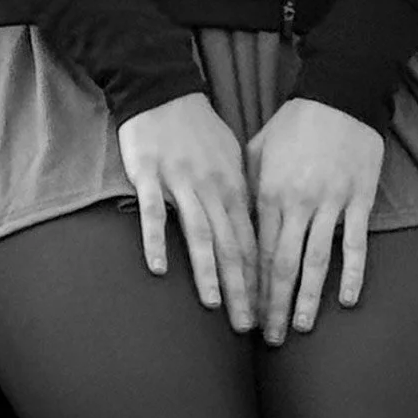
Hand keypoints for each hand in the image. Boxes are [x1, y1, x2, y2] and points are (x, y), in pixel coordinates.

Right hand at [115, 91, 259, 332]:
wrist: (162, 91)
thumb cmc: (199, 127)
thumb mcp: (233, 156)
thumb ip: (243, 193)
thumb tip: (259, 229)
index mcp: (234, 187)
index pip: (253, 242)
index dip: (261, 279)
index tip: (268, 311)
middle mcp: (212, 189)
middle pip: (231, 246)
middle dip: (242, 289)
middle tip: (249, 326)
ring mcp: (181, 183)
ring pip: (199, 234)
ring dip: (209, 272)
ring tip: (216, 306)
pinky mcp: (149, 176)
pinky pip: (154, 213)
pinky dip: (157, 241)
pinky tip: (159, 268)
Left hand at [245, 96, 385, 341]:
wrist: (338, 97)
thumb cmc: (294, 124)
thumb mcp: (258, 150)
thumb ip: (247, 187)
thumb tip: (236, 220)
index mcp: (269, 194)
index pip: (256, 251)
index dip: (252, 286)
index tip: (247, 313)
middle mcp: (298, 204)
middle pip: (283, 265)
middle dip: (275, 305)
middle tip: (271, 339)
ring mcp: (330, 204)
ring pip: (317, 261)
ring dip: (309, 298)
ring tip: (301, 327)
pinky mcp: (359, 200)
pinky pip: (355, 244)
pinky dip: (352, 274)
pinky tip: (348, 300)